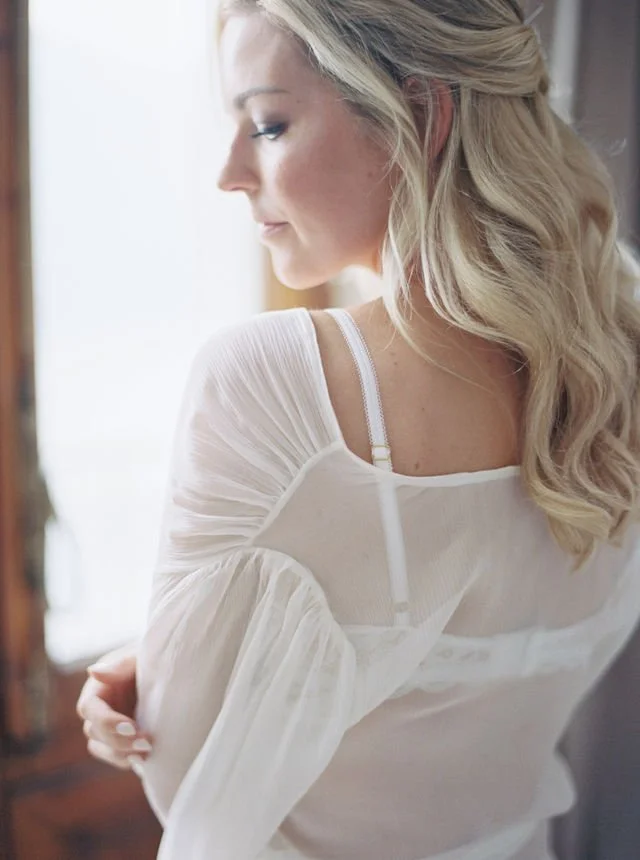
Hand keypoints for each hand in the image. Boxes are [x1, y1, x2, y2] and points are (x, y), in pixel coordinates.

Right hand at [76, 644, 151, 773]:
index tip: (131, 727)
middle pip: (94, 732)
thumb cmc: (152, 657)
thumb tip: (92, 671)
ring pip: (100, 748)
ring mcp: (108, 725)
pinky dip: (127, 760)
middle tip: (147, 742)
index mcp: (98, 687)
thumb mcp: (139, 657)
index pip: (89, 708)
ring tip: (147, 752)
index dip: (106, 721)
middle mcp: (99, 708)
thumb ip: (120, 665)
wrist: (172, 670)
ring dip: (121, 753)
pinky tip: (145, 759)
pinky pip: (115, 756)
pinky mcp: (120, 738)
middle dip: (118, 741)